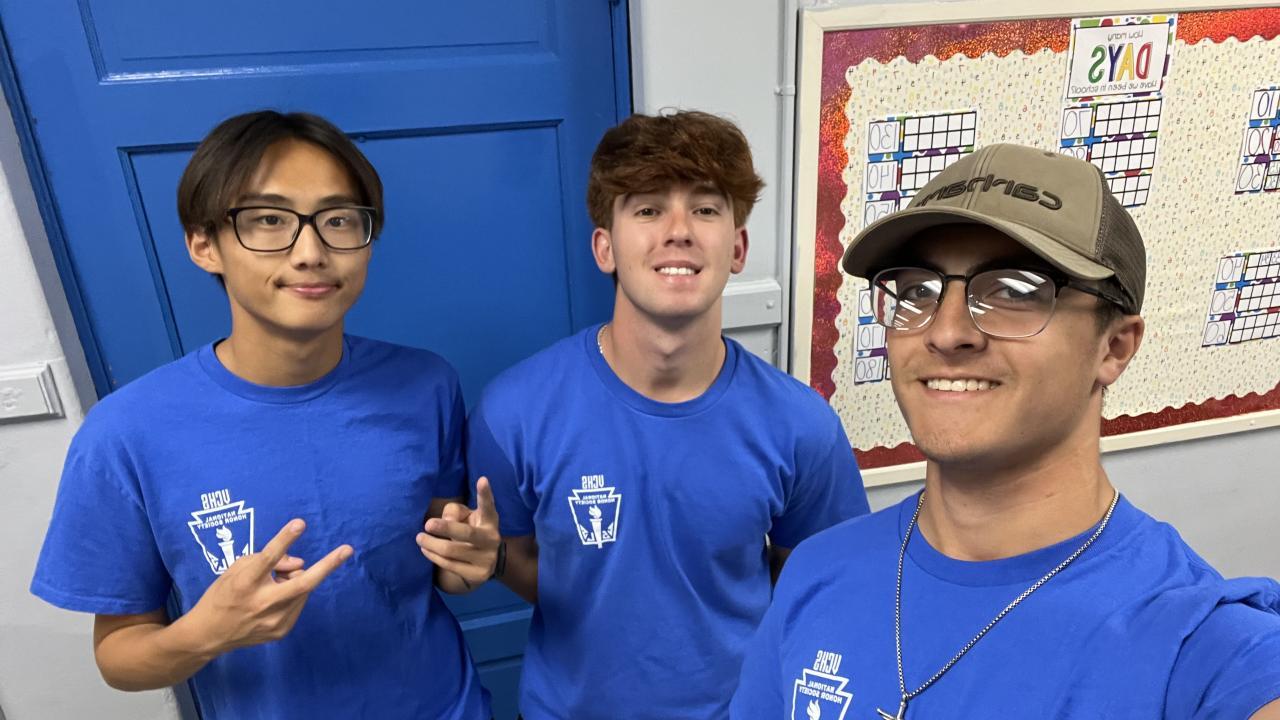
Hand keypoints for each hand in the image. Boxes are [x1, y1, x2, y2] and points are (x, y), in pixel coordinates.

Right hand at [185, 519, 351, 654]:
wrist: (208, 635)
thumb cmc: (222, 594)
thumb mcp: (236, 569)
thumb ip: (266, 559)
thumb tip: (299, 562)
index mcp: (245, 584)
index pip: (268, 558)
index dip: (285, 540)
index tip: (300, 523)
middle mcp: (262, 604)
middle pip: (302, 582)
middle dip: (328, 565)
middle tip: (347, 549)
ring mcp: (274, 621)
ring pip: (302, 589)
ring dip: (295, 579)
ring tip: (274, 584)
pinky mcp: (281, 631)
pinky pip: (298, 603)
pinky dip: (292, 594)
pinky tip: (273, 599)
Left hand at [417, 477, 501, 588]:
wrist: (483, 562)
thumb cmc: (469, 531)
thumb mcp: (466, 517)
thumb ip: (454, 512)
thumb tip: (445, 520)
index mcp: (489, 521)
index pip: (488, 506)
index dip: (485, 494)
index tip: (482, 480)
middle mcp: (491, 539)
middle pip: (466, 533)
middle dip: (446, 528)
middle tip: (427, 524)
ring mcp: (486, 559)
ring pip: (452, 550)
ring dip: (431, 544)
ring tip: (419, 538)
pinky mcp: (477, 575)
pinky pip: (449, 564)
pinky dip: (434, 556)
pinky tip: (425, 549)